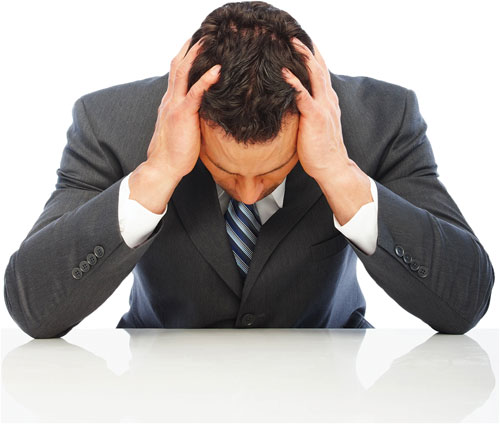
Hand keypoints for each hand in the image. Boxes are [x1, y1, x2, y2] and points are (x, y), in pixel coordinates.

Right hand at [146, 37, 220, 180]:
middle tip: (202, 34)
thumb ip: (191, 114)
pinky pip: (195, 92)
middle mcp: (170, 99)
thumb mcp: (183, 128)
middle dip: (189, 48)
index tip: (197, 47)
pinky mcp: (182, 114)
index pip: (176, 74)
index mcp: (170, 102)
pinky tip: (216, 70)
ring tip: (208, 41)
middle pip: (177, 66)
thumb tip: (206, 111)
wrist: (164, 166)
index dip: (186, 58)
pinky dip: (206, 79)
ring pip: (182, 72)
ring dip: (195, 54)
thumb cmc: (176, 151)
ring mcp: (174, 105)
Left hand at [282, 39, 371, 224]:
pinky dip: (294, 82)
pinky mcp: (316, 117)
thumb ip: (308, 109)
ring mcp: (323, 107)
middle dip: (307, 49)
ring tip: (291, 42)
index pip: (321, 72)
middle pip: (319, 67)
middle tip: (294, 34)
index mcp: (328, 100)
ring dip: (303, 56)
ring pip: (314, 75)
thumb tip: (292, 101)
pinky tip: (284, 72)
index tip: (301, 42)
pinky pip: (304, 96)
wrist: (331, 167)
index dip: (312, 55)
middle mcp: (328, 99)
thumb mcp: (315, 124)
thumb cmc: (320, 149)